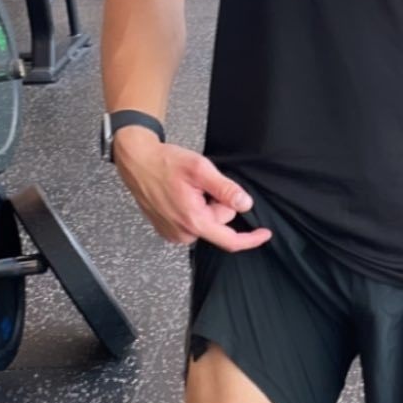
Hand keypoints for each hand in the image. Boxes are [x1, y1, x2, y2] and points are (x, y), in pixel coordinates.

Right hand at [114, 135, 272, 251]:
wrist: (138, 162)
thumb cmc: (164, 163)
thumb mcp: (200, 169)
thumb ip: (225, 189)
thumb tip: (245, 204)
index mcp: (193, 220)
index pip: (229, 240)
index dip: (250, 239)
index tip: (264, 233)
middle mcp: (182, 233)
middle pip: (219, 224)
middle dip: (219, 204)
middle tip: (204, 184)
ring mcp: (173, 233)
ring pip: (206, 223)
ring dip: (206, 206)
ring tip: (190, 188)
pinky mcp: (167, 230)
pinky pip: (193, 223)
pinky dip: (195, 209)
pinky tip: (183, 194)